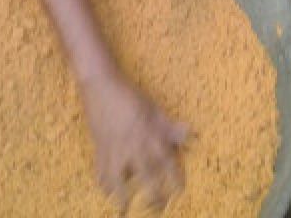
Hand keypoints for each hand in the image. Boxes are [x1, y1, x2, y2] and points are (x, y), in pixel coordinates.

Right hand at [81, 73, 188, 210]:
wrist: (101, 84)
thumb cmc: (130, 95)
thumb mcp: (153, 108)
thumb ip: (169, 126)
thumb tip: (192, 135)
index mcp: (150, 134)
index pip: (167, 161)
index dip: (175, 178)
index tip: (179, 192)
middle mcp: (134, 145)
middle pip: (146, 177)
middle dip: (153, 196)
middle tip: (158, 210)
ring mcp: (114, 148)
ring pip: (119, 180)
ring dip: (122, 196)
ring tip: (124, 210)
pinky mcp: (99, 147)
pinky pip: (100, 170)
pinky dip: (103, 183)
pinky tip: (105, 191)